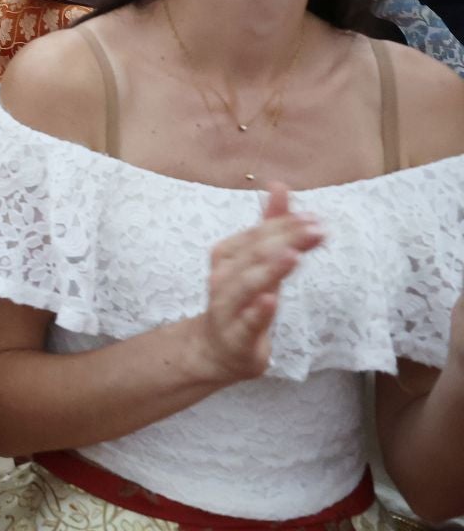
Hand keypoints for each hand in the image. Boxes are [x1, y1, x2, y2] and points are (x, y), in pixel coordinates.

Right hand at [191, 185, 324, 384]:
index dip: (284, 224)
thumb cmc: (243, 300)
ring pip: (247, 285)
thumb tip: (279, 186)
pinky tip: (271, 300)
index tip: (315, 218)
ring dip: (269, 269)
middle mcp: (223, 277)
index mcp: (228, 255)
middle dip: (284, 240)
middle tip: (316, 229)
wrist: (218, 349)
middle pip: (253, 255)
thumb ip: (270, 225)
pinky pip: (246, 323)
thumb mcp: (257, 262)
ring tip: (293, 255)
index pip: (257, 234)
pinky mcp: (237, 337)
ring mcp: (227, 307)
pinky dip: (257, 311)